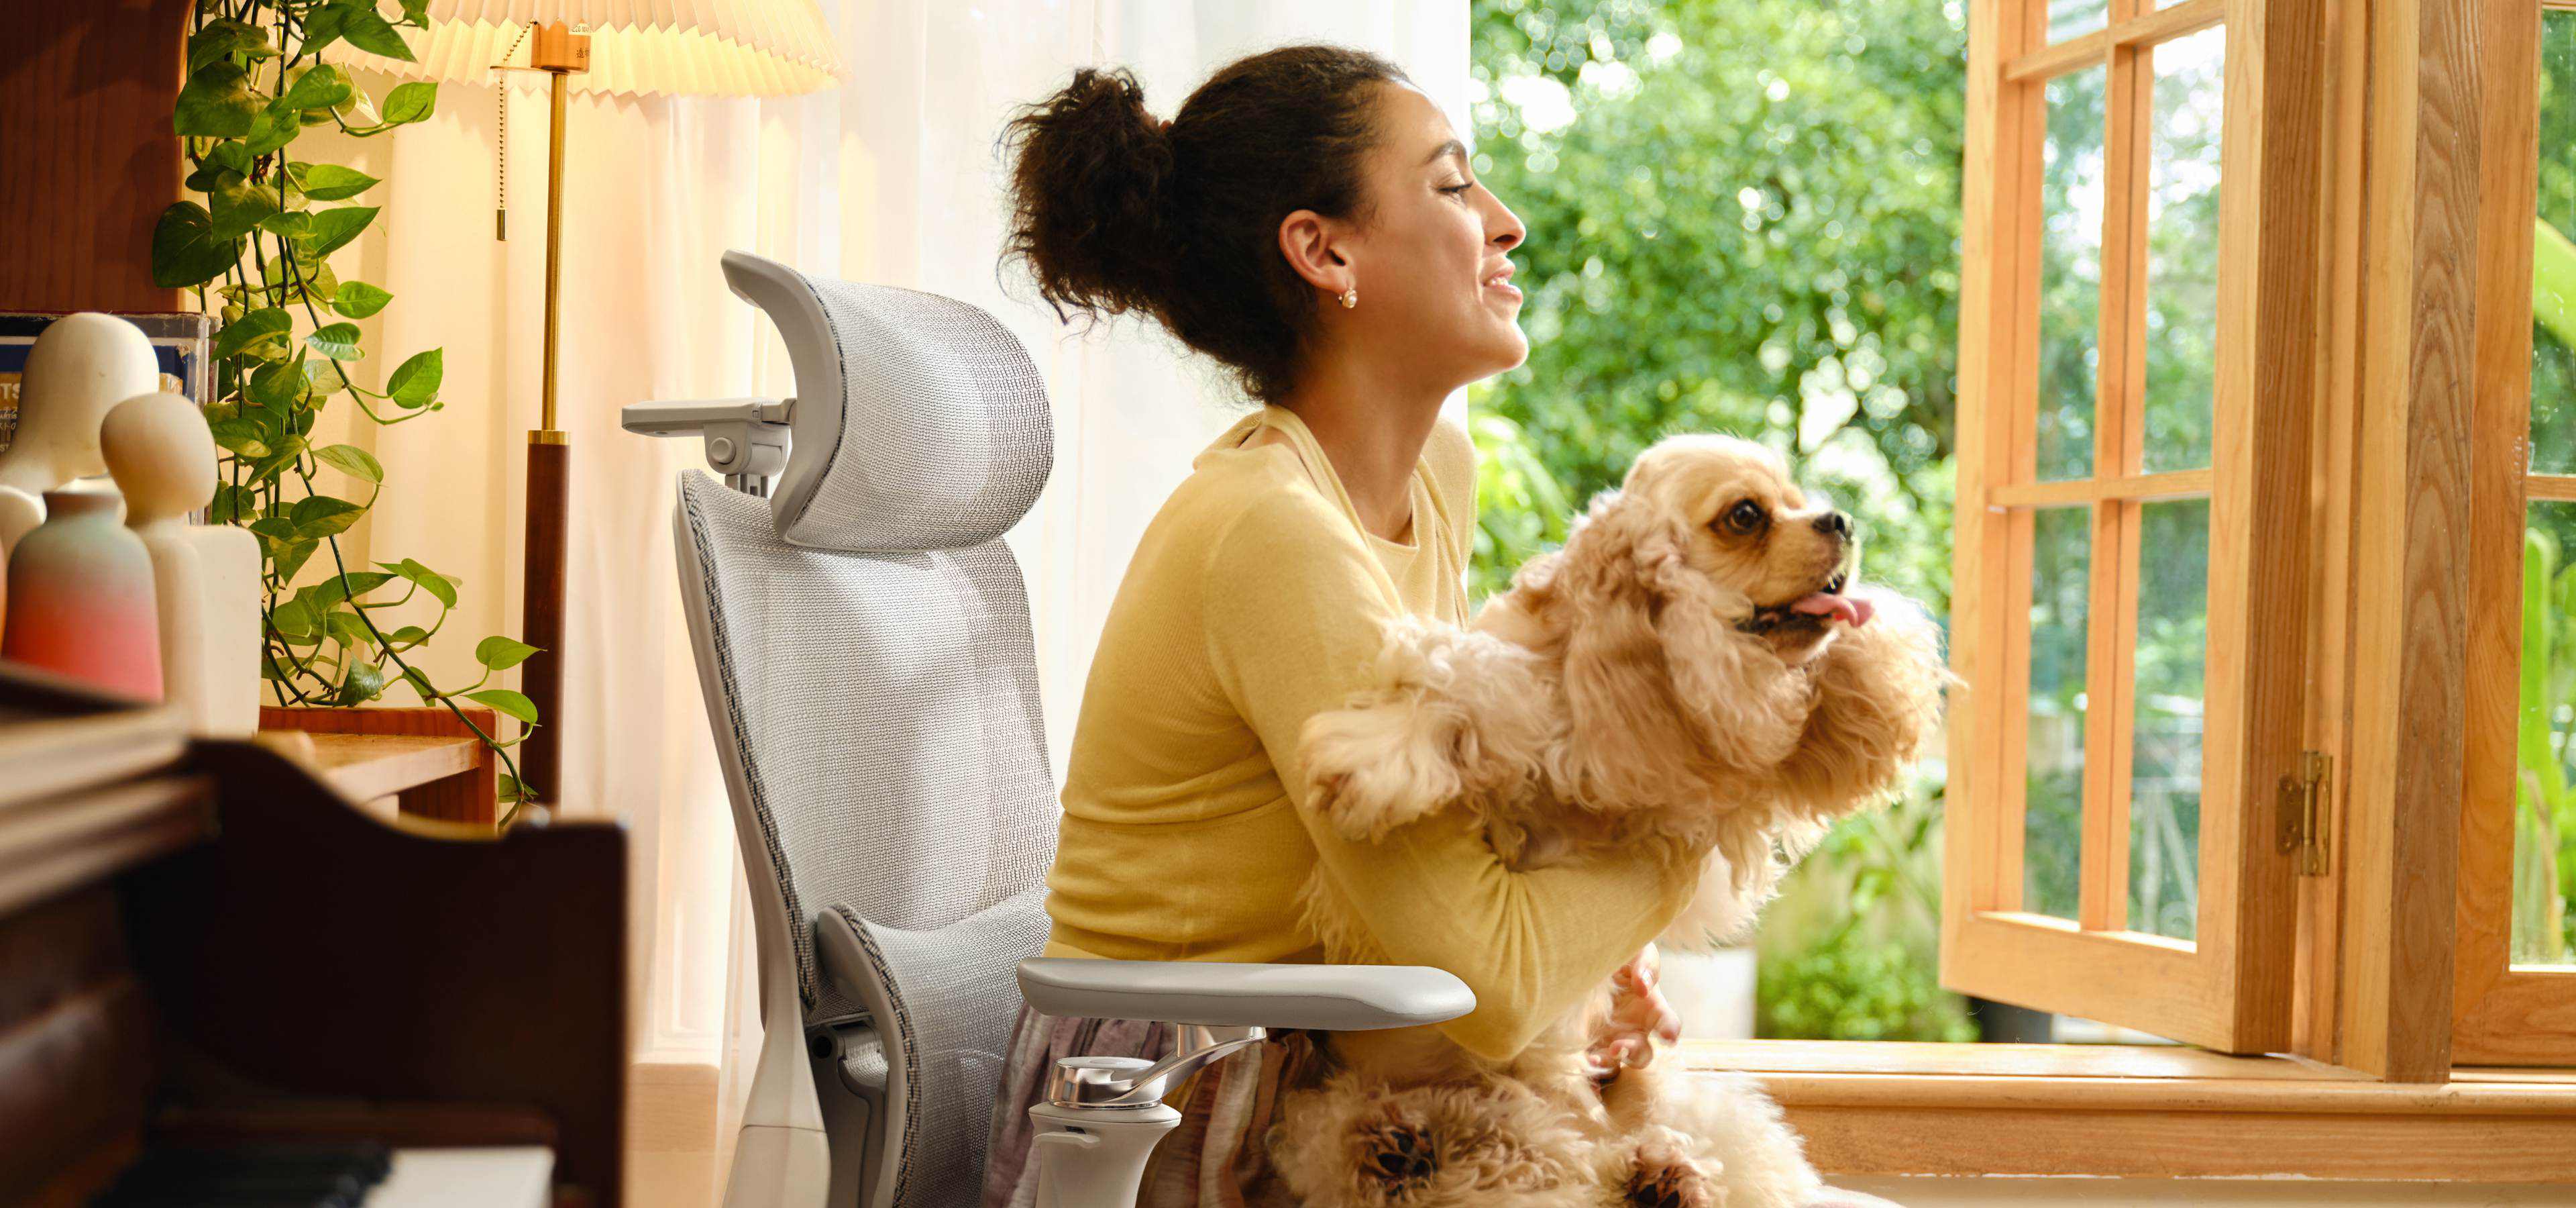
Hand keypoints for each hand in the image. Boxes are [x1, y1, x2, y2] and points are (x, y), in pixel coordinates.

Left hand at [1586, 944, 1682, 1075]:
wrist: (1584, 953)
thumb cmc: (1621, 952)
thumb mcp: (1636, 950)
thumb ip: (1645, 964)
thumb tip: (1643, 987)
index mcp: (1651, 1008)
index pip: (1668, 1024)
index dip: (1670, 1031)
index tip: (1667, 1037)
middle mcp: (1633, 1029)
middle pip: (1643, 1054)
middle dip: (1633, 1053)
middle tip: (1618, 1045)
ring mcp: (1610, 1038)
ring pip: (1616, 1063)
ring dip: (1608, 1063)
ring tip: (1593, 1057)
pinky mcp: (1587, 1043)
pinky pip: (1590, 1063)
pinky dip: (1587, 1070)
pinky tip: (1579, 1064)